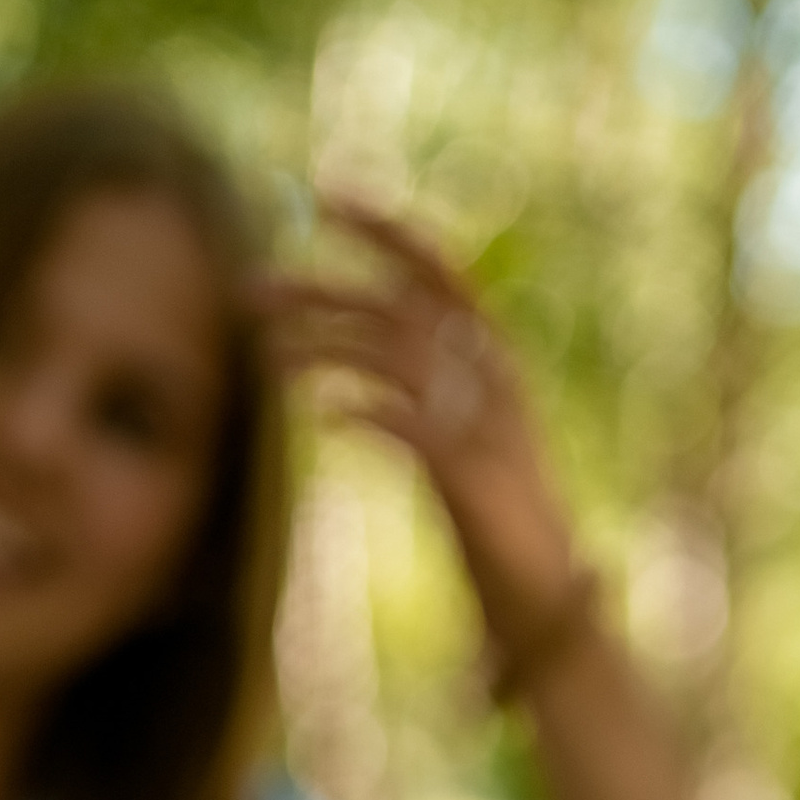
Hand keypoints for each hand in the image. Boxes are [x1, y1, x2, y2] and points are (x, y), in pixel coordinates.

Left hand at [255, 198, 584, 649]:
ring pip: (400, 358)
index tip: (327, 194)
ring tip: (264, 351)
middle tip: (250, 285)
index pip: (437, 271)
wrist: (548, 605)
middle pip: (404, 308)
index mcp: (493, 361)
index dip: (386, 228)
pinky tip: (323, 413)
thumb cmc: (496, 529)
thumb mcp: (451, 447)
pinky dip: (369, 413)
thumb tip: (350, 367)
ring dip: (327, 344)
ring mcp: (488, 427)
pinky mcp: (475, 482)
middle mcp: (494, 380)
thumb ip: (414, 398)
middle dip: (327, 287)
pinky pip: (415, 429)